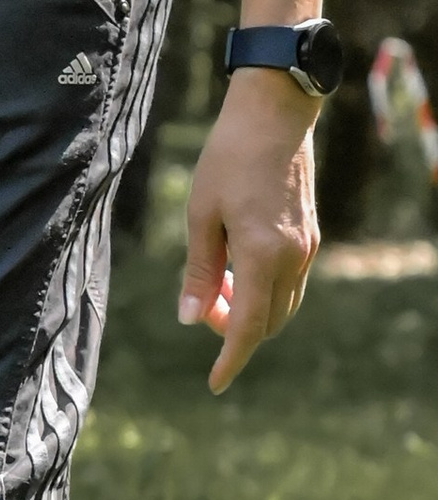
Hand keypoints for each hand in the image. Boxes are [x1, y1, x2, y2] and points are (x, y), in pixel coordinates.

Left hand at [179, 72, 319, 393]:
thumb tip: (189, 318)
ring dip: (251, 311)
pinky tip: (237, 269)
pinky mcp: (310, 235)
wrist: (275, 115)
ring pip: (283, 304)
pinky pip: (289, 282)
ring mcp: (307, 247)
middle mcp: (293, 258)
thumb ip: (199, 270)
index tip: (215, 384)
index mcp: (264, 255)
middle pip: (269, 322)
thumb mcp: (200, 215)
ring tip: (216, 288)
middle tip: (199, 312)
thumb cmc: (228, 158)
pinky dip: (263, 290)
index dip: (230, 358)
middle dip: (235, 331)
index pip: (249, 326)